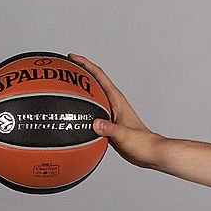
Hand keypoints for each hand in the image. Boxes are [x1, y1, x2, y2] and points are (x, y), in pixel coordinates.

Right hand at [69, 53, 163, 168]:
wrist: (149, 153)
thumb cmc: (142, 143)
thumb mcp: (124, 135)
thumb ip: (110, 130)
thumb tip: (95, 124)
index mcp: (117, 100)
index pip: (99, 76)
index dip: (85, 64)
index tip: (71, 57)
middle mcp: (112, 104)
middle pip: (92, 83)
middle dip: (78, 74)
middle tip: (61, 70)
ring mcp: (109, 113)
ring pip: (91, 98)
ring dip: (78, 92)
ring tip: (60, 89)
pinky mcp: (107, 124)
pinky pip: (90, 112)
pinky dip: (80, 111)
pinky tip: (70, 117)